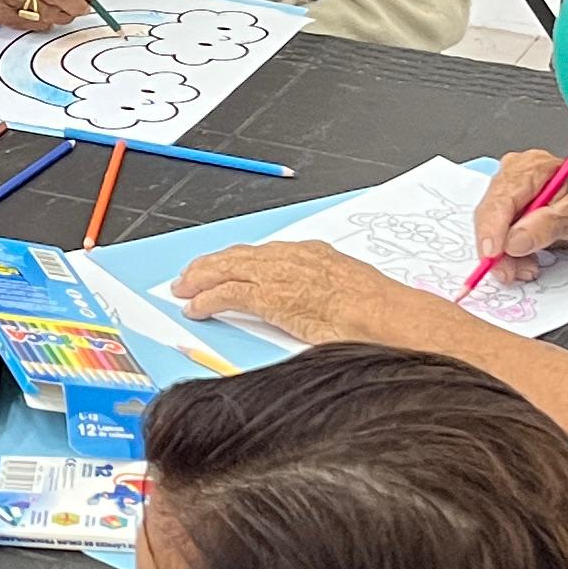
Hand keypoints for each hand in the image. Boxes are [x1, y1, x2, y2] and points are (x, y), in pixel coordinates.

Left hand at [170, 241, 410, 348]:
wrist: (384, 314)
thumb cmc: (376, 311)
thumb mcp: (346, 293)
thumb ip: (323, 295)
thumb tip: (315, 310)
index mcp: (311, 254)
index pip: (263, 254)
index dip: (238, 261)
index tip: (225, 267)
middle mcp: (291, 257)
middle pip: (239, 256)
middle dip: (211, 265)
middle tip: (189, 276)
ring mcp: (278, 275)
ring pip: (227, 270)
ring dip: (201, 280)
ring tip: (183, 289)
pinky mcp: (269, 296)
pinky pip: (228, 295)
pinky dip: (207, 301)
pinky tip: (194, 308)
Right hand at [475, 147, 567, 269]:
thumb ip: (546, 227)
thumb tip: (513, 242)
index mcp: (532, 168)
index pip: (501, 200)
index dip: (492, 230)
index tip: (493, 256)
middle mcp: (514, 175)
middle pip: (490, 215)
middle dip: (498, 249)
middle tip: (510, 273)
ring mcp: (509, 192)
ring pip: (491, 228)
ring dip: (504, 255)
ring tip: (528, 268)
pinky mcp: (509, 210)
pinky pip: (498, 235)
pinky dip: (508, 253)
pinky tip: (525, 261)